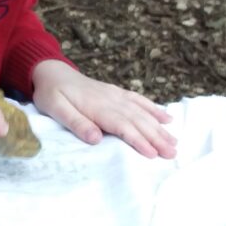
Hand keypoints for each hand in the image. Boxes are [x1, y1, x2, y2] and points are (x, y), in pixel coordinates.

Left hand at [32, 60, 176, 158]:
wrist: (51, 71)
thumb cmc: (51, 93)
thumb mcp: (55, 109)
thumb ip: (76, 123)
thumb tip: (96, 139)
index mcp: (97, 106)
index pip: (122, 125)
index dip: (138, 140)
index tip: (152, 154)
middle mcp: (111, 99)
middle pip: (138, 120)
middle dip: (156, 137)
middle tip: (173, 154)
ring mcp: (116, 95)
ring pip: (142, 112)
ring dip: (159, 128)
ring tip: (174, 143)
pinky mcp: (116, 92)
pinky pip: (139, 100)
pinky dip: (154, 109)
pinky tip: (167, 119)